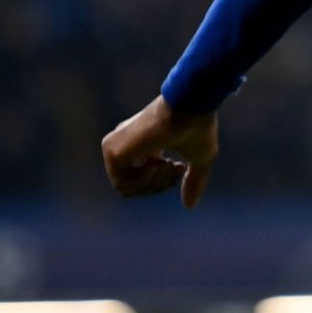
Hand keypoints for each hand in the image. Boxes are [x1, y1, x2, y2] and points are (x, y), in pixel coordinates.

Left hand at [101, 96, 218, 207]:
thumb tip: (190, 206)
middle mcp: (125, 146)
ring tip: (167, 164)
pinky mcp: (112, 150)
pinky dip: (142, 180)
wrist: (190, 106)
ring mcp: (115, 147)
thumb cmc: (197, 127)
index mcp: (142, 145)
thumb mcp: (199, 158)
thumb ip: (193, 181)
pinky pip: (121, 184)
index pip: (143, 179)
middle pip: (134, 187)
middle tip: (176, 167)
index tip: (181, 168)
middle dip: (159, 185)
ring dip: (152, 183)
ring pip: (125, 188)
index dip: (163, 182)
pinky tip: (155, 163)